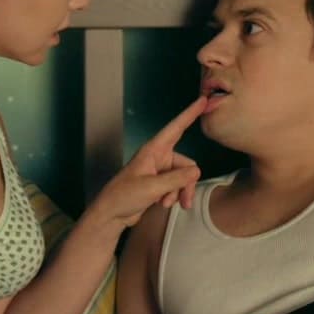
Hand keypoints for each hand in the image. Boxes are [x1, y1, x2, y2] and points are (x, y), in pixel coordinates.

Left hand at [92, 96, 206, 228]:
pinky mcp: (158, 183)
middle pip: (186, 164)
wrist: (111, 214)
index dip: (189, 114)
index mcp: (153, 149)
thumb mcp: (152, 187)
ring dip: (178, 192)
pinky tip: (162, 204)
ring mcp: (159, 170)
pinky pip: (176, 186)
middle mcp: (158, 157)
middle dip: (186, 183)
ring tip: (168, 204)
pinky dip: (173, 196)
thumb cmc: (124, 196)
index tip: (203, 100)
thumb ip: (176, 179)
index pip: (176, 127)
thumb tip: (196, 172)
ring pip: (183, 178)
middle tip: (184, 201)